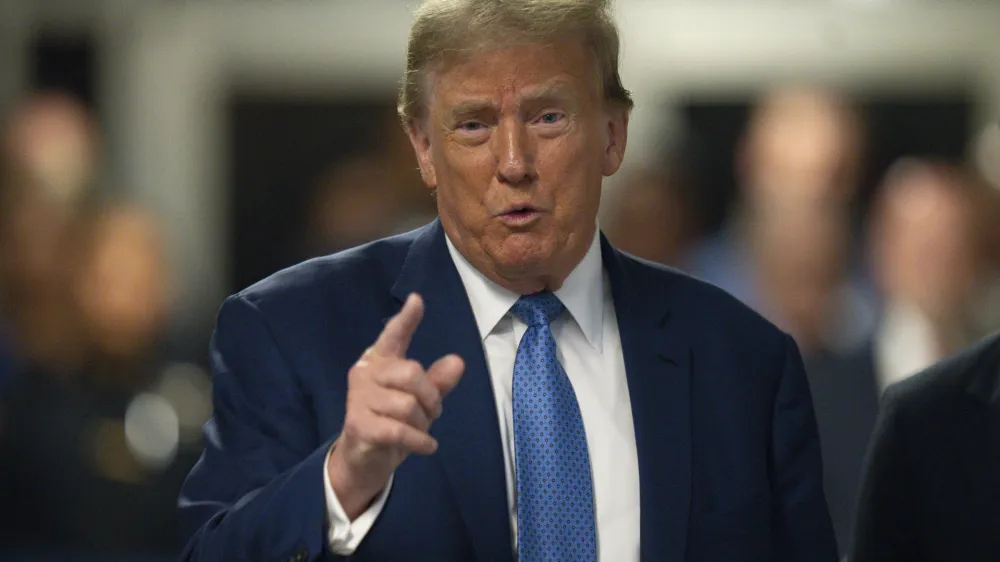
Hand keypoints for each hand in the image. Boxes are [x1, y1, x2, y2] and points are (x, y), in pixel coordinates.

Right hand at [327, 293, 464, 518]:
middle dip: (431, 397)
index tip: (417, 300)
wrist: (363, 460)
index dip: (406, 319)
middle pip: (412, 373)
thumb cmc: (391, 423)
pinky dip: (420, 441)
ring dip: (424, 423)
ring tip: (422, 431)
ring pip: (407, 405)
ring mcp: (358, 399)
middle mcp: (364, 373)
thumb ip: (437, 382)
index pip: (393, 336)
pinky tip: (428, 447)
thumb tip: (458, 362)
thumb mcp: (419, 402)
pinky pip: (399, 430)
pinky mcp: (358, 425)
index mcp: (379, 361)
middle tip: (432, 414)